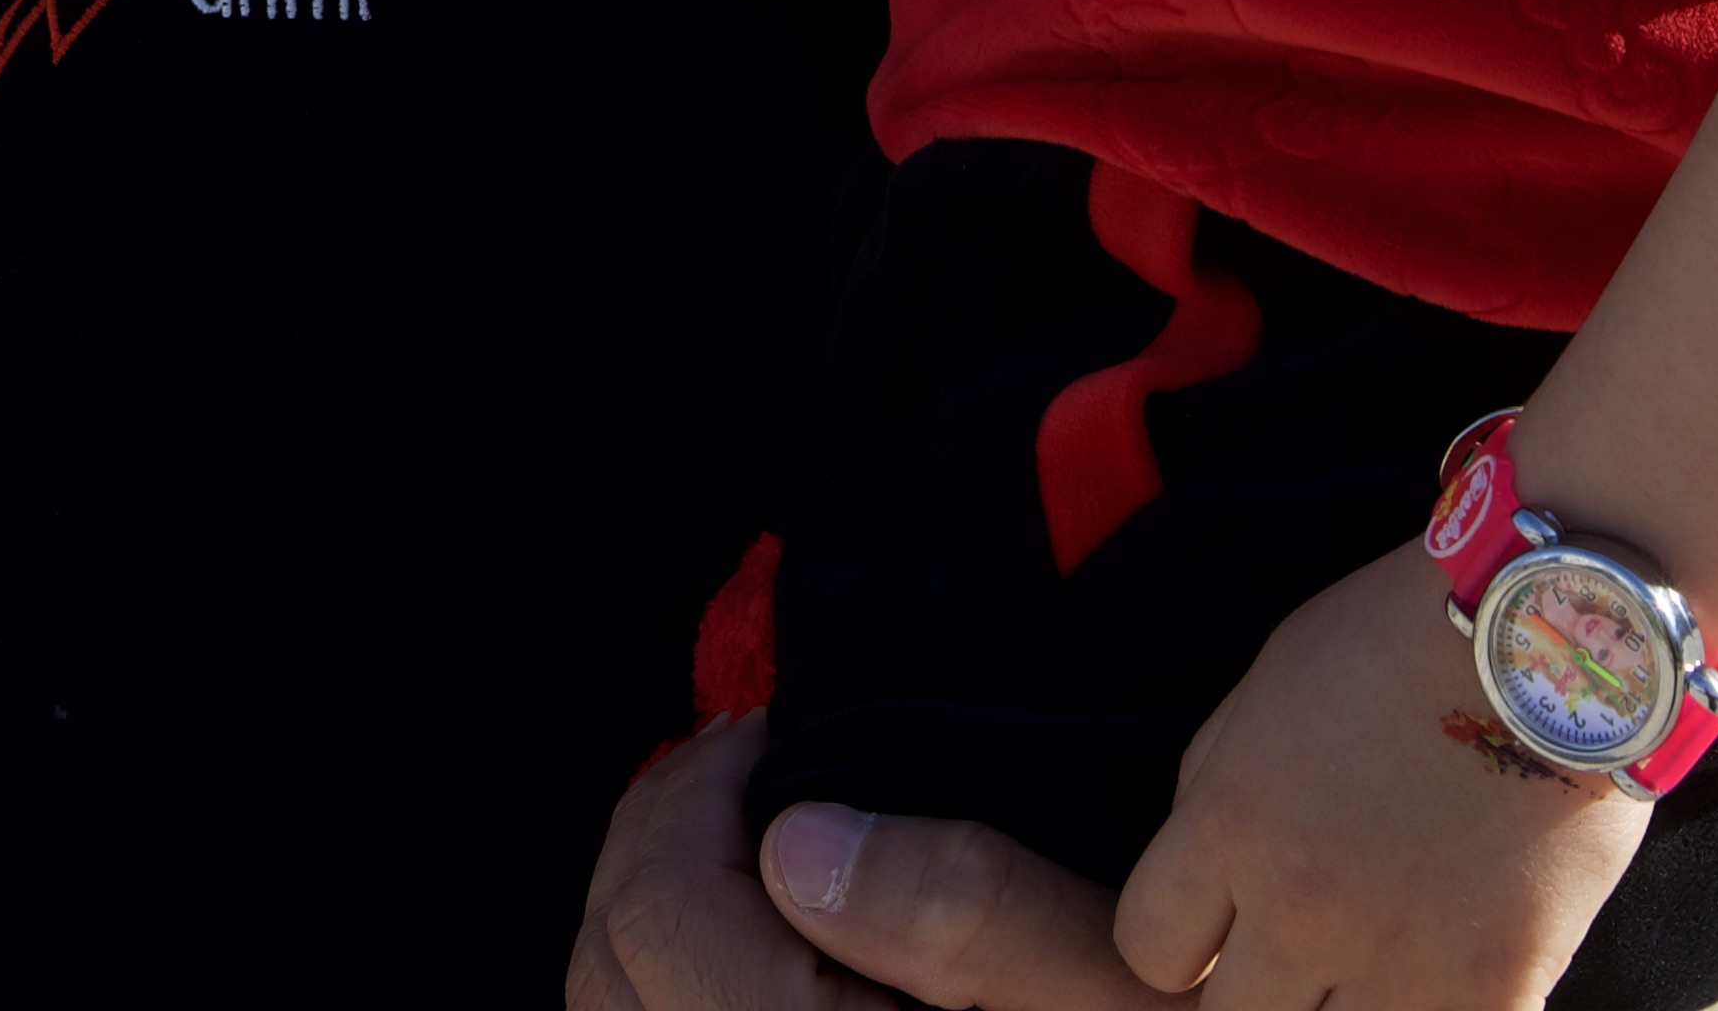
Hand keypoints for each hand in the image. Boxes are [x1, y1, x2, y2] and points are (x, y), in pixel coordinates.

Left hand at [571, 717, 1176, 1010]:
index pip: (662, 922)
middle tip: (736, 764)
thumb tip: (794, 841)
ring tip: (737, 832)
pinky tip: (748, 922)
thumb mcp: (1109, 977)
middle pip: (609, 967)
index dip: (690, 799)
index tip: (763, 733)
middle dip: (654, 834)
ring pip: (616, 1009)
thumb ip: (962, 913)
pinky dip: (666, 969)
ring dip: (650, 901)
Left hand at [1095, 541, 1645, 1010]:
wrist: (1552, 634)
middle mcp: (1302, 906)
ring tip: (1374, 960)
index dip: (1181, 943)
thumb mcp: (1264, 691)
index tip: (1218, 933)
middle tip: (1301, 954)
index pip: (1148, 949)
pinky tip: (1444, 970)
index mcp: (1231, 825)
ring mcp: (1401, 957)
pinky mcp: (1496, 987)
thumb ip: (1215, 793)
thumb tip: (1199, 888)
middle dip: (1254, 987)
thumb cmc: (1400, 641)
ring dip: (1342, 1008)